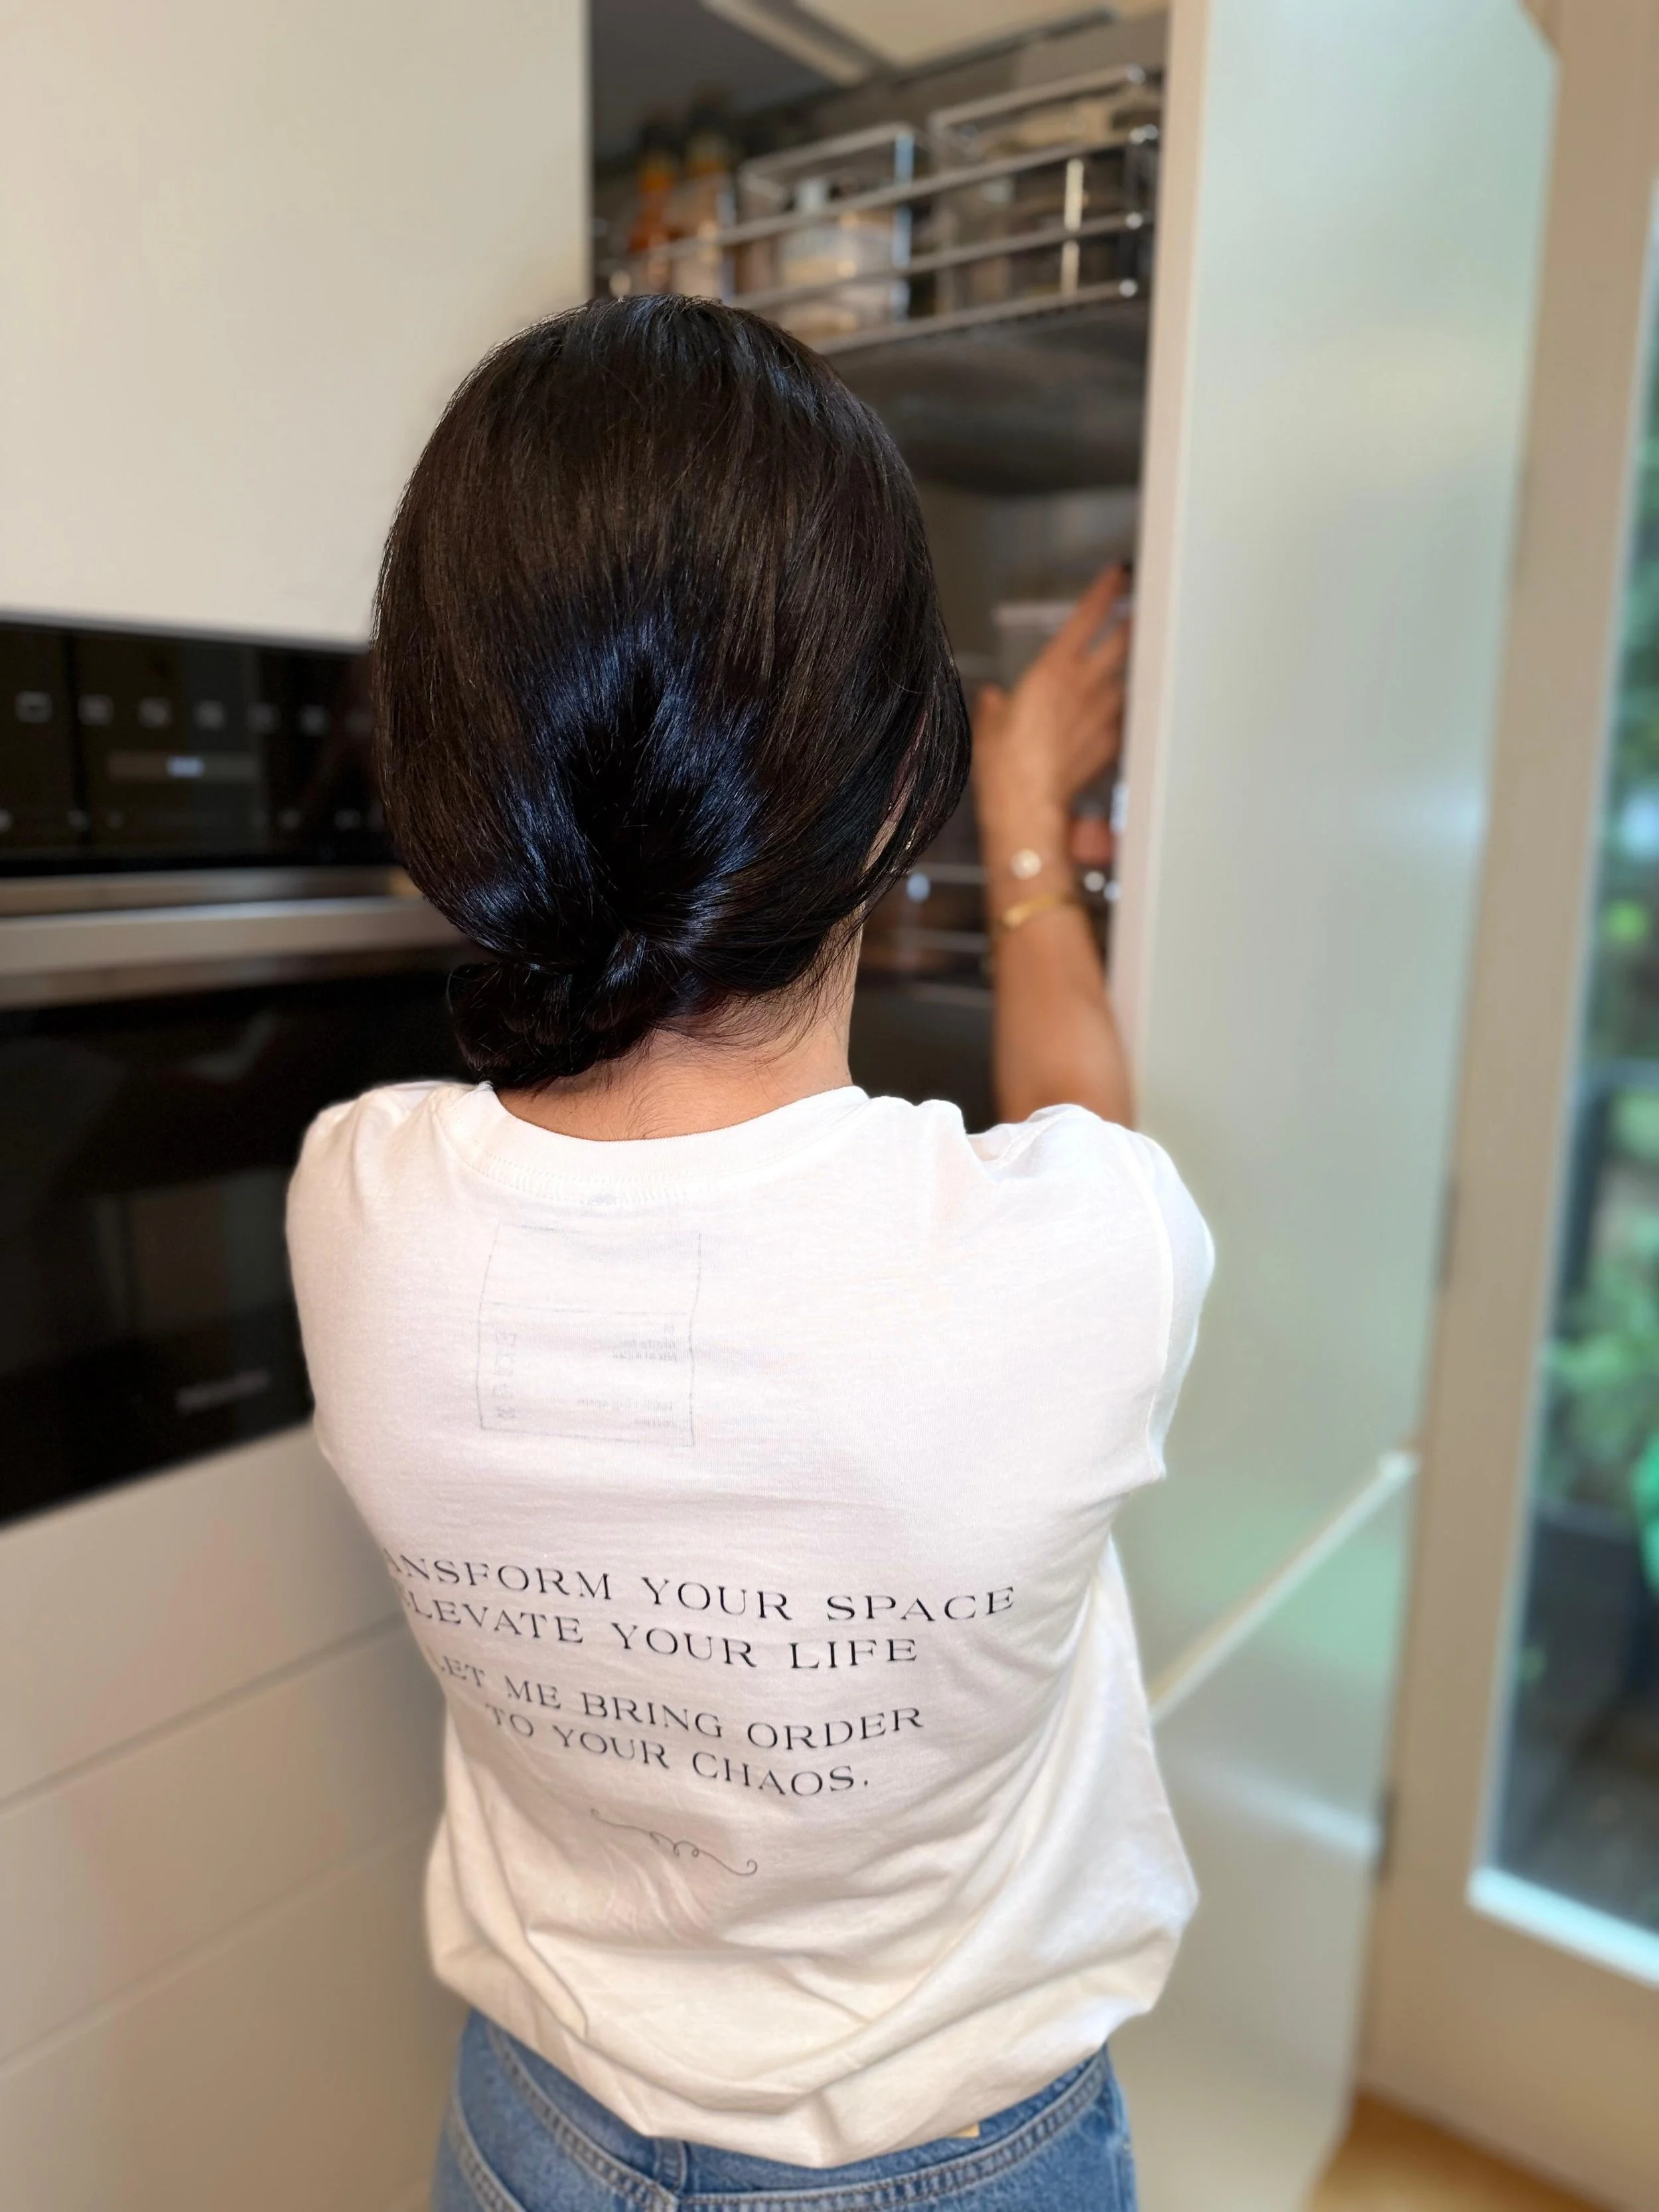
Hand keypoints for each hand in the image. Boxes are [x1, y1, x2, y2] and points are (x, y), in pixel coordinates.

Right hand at [972, 567, 1130, 845]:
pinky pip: (1119, 719)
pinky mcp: (1113, 740)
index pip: (1088, 616)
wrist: (1028, 804)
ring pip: (1124, 680)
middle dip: (1132, 623)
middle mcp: (1085, 684)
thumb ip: (995, 704)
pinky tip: (1098, 728)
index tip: (1119, 574)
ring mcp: (1104, 712)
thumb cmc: (1005, 763)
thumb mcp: (990, 724)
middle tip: (1137, 613)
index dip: (1106, 591)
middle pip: (1123, 640)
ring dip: (1120, 676)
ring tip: (1109, 680)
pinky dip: (1112, 718)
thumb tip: (992, 699)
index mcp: (1053, 668)